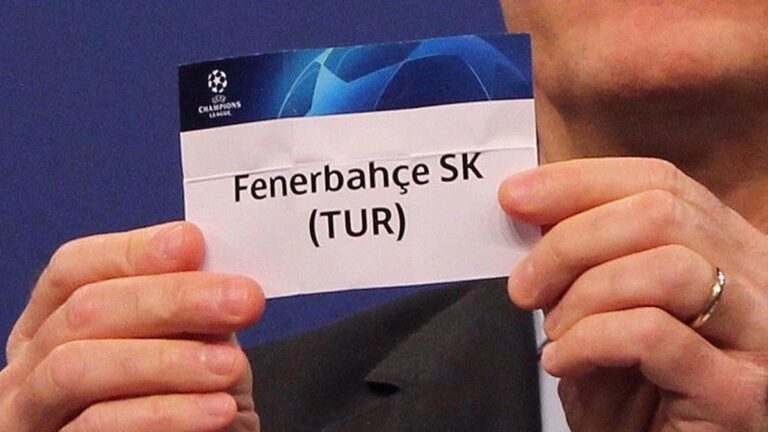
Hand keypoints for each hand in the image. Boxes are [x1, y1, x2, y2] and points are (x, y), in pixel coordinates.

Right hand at [0, 222, 263, 430]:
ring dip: (167, 360)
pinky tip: (219, 409)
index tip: (193, 244)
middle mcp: (30, 365)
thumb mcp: (187, 347)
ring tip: (231, 366)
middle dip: (171, 300)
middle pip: (84, 312)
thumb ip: (188, 310)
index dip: (132, 251)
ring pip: (80, 367)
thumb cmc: (184, 404)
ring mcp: (31, 413)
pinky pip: (99, 426)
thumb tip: (213, 269)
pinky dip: (167, 414)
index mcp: (54, 324)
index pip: (75, 268)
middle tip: (244, 301)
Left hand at [499, 158, 767, 430]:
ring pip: (667, 267)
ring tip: (556, 333)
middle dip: (571, 240)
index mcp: (727, 252)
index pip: (661, 184)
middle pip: (662, 214)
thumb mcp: (602, 312)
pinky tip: (565, 362)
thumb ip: (585, 259)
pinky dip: (590, 340)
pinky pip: (652, 334)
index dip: (581, 182)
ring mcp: (759, 338)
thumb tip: (531, 207)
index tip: (515, 195)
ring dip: (585, 295)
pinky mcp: (739, 394)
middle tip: (524, 283)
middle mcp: (758, 284)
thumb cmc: (631, 397)